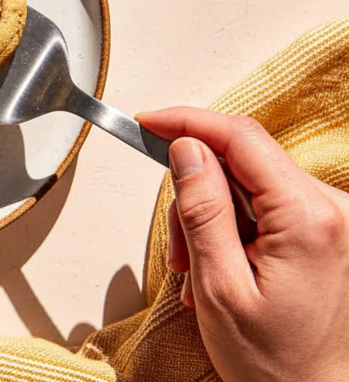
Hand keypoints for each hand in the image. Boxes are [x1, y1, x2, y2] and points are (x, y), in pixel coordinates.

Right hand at [137, 107, 348, 381]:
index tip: (148, 122)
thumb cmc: (274, 362)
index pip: (241, 138)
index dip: (188, 123)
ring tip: (198, 272)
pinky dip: (234, 227)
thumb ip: (203, 210)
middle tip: (177, 249)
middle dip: (196, 194)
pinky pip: (266, 204)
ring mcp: (334, 220)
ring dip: (211, 218)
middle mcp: (334, 210)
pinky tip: (223, 266)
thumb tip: (187, 149)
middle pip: (241, 162)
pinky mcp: (327, 230)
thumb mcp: (219, 286)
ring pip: (248, 183)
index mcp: (309, 219)